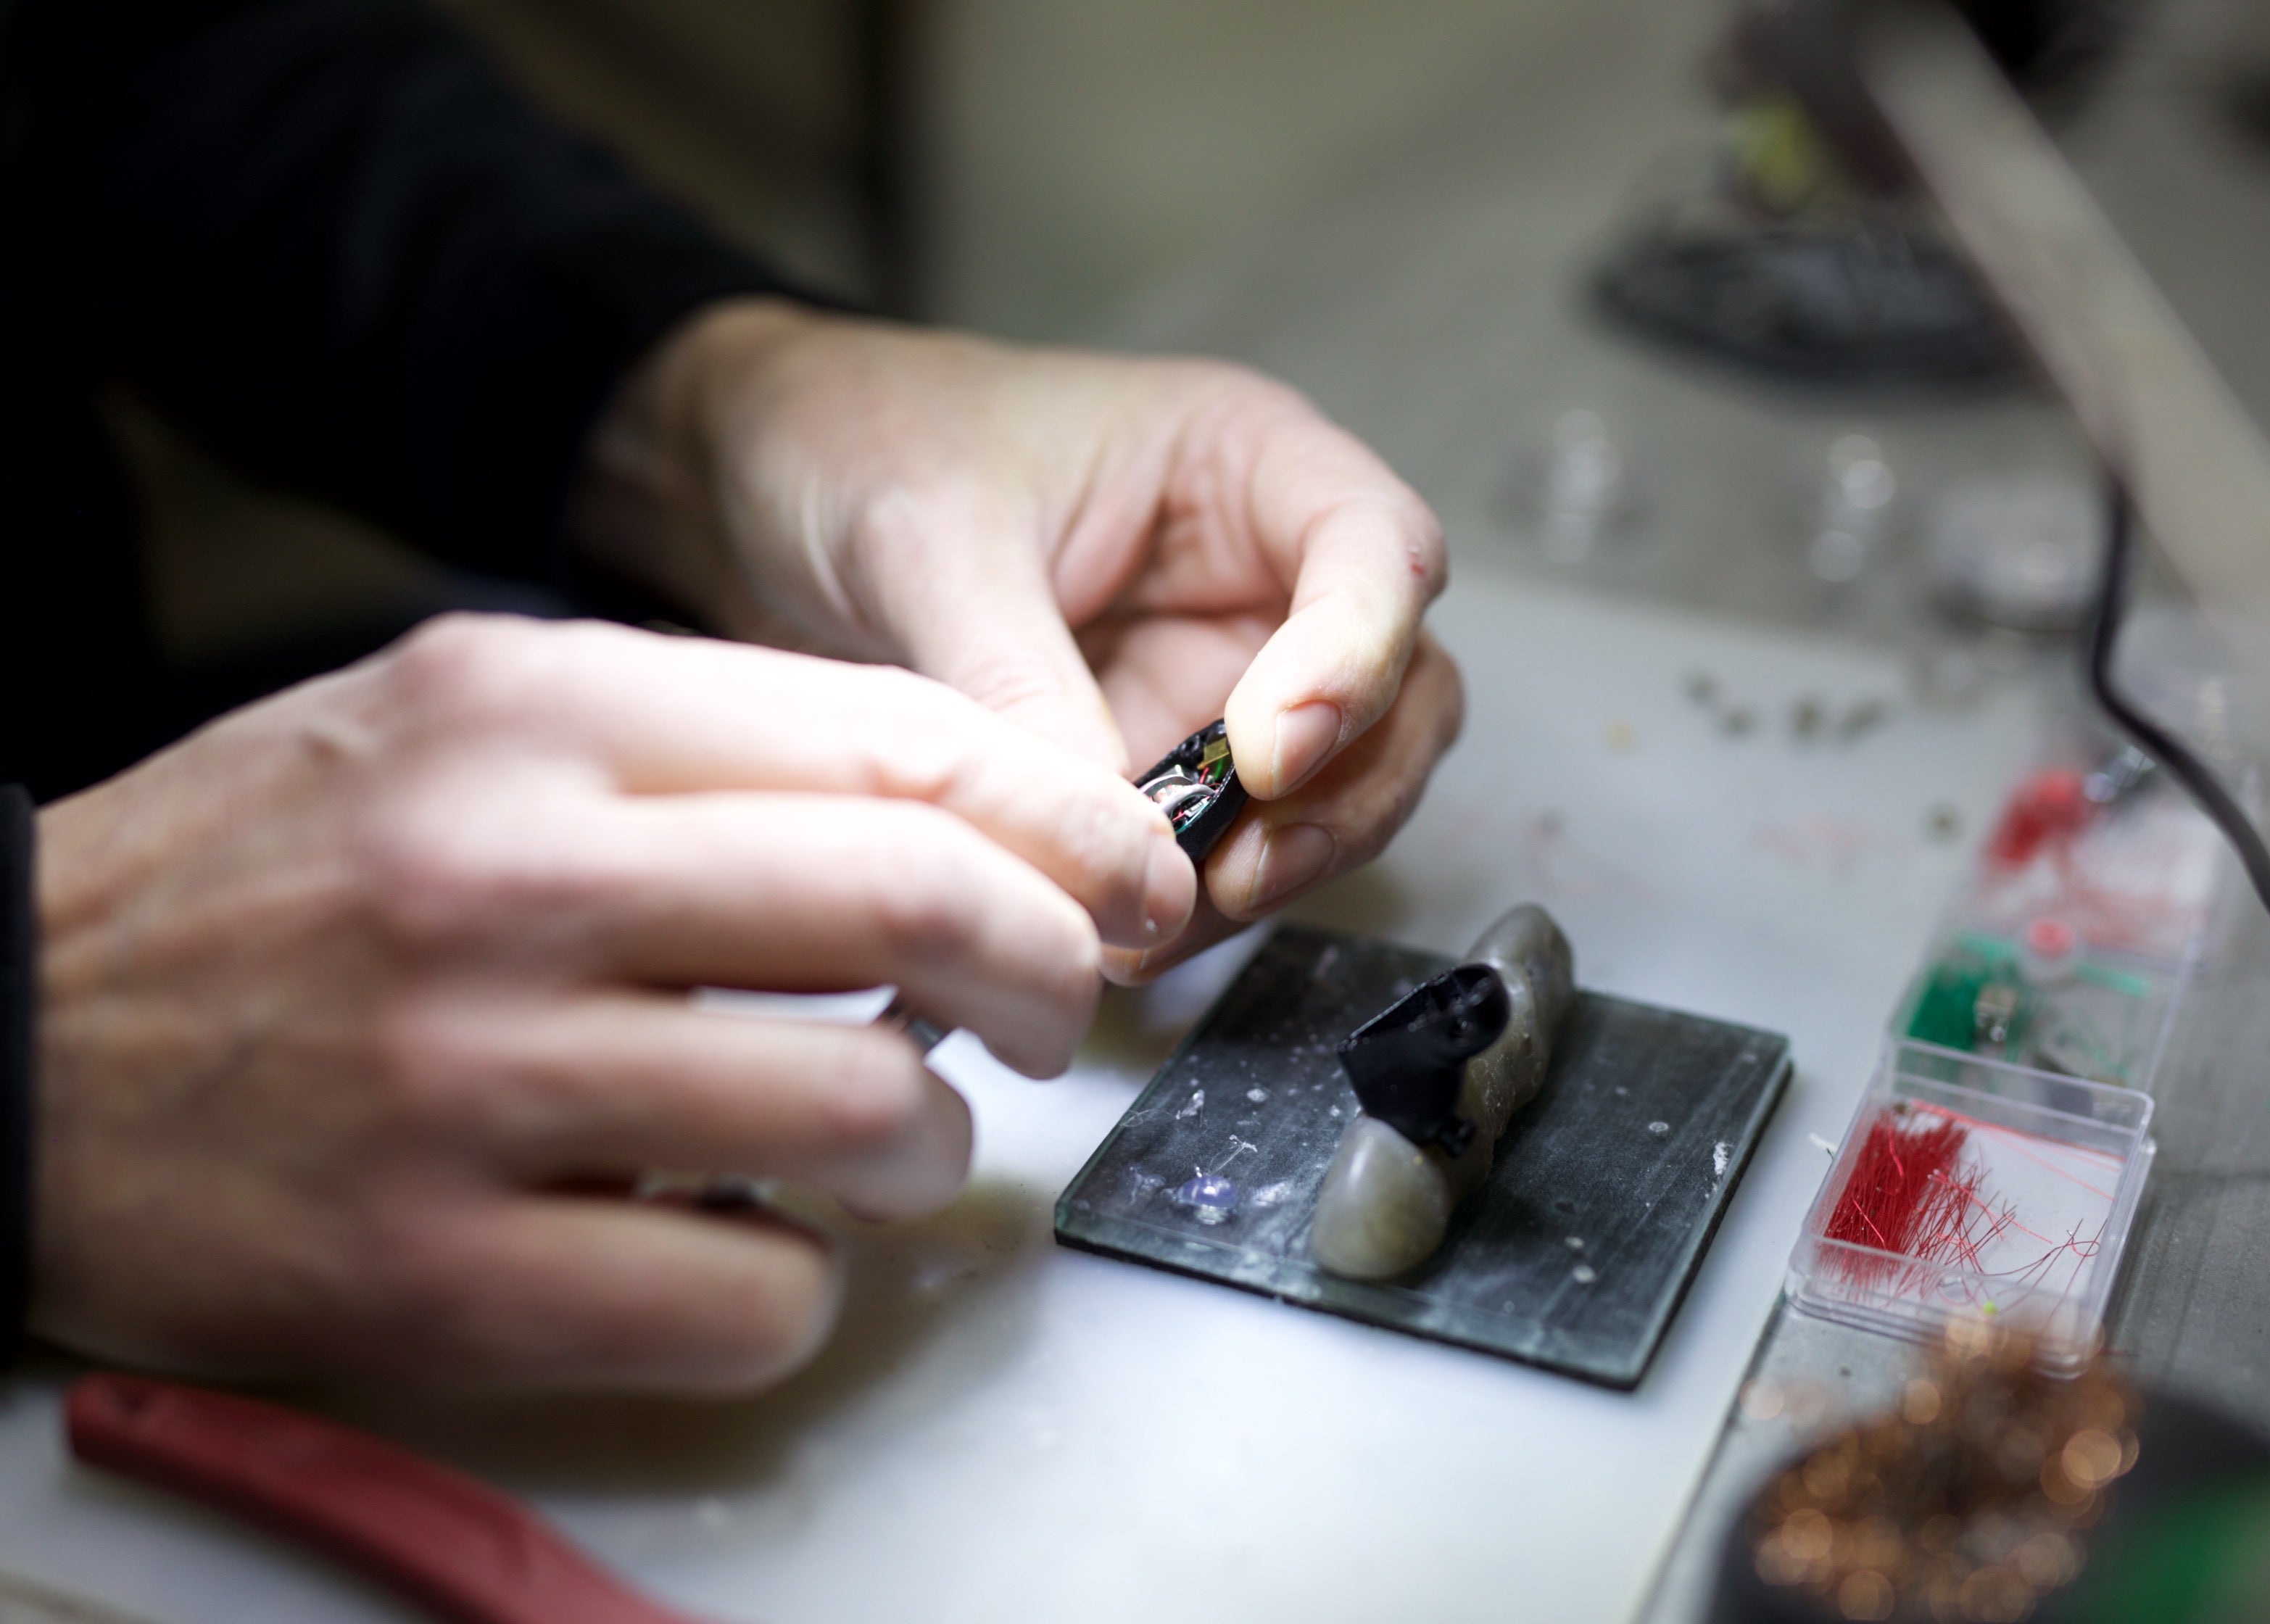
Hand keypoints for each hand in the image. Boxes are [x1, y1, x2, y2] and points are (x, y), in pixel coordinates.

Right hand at [33, 615, 1194, 1391]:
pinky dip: (805, 1284)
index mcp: (533, 710)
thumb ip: (691, 748)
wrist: (0, 1032)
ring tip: (896, 1136)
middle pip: (911, 898)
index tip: (1127, 874)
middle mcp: (511, 874)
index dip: (1061, 815)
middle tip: (1061, 1008)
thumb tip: (944, 819)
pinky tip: (763, 1246)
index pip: (894, 739)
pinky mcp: (435, 1266)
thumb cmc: (263, 875)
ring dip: (931, 1142)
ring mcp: (472, 1076)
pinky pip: (742, 1291)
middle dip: (1050, 964)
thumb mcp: (457, 724)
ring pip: (855, 1109)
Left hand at [580, 299, 1464, 977]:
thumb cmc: (853, 439)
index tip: (1269, 752)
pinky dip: (1188, 906)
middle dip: (1339, 797)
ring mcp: (1216, 679)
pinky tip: (1110, 934)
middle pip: (1398, 695)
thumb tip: (1099, 846)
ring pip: (1331, 794)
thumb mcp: (928, 542)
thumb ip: (1021, 687)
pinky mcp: (1159, 769)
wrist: (750, 489)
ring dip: (1271, 870)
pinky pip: (1220, 853)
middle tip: (1235, 870)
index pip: (1378, 551)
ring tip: (1150, 921)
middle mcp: (1257, 577)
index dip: (1356, 658)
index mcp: (1239, 464)